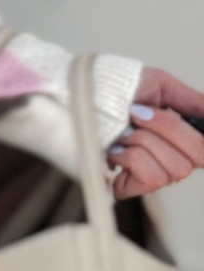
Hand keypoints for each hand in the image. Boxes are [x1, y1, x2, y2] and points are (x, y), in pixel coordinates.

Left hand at [107, 66, 203, 199]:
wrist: (77, 95)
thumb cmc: (113, 88)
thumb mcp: (158, 84)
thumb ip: (191, 101)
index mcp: (181, 138)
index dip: (191, 136)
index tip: (168, 114)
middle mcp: (170, 159)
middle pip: (196, 158)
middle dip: (164, 128)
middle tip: (136, 114)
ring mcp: (150, 174)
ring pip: (172, 169)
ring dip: (142, 141)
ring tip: (122, 131)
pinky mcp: (127, 187)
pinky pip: (149, 180)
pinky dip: (131, 159)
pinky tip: (115, 149)